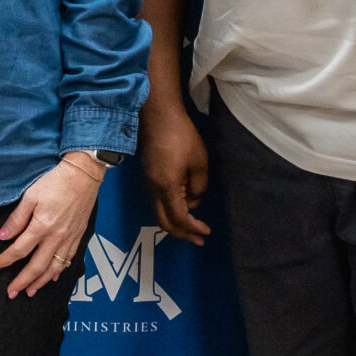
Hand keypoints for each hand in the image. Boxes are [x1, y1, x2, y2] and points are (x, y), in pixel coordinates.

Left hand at [0, 156, 102, 298]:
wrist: (83, 176)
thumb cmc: (55, 183)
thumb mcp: (30, 196)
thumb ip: (16, 219)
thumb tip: (2, 237)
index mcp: (41, 227)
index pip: (19, 250)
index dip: (5, 260)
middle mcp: (56, 237)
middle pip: (37, 266)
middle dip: (22, 282)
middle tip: (11, 293)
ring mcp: (69, 239)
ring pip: (54, 268)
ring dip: (41, 282)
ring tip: (30, 292)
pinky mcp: (78, 236)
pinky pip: (68, 260)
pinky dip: (59, 271)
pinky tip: (53, 277)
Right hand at [141, 92, 212, 244]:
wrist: (157, 115)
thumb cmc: (181, 136)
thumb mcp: (199, 162)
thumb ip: (199, 186)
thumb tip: (194, 199)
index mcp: (166, 188)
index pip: (179, 219)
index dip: (193, 228)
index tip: (207, 232)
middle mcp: (153, 190)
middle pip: (164, 222)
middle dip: (182, 234)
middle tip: (199, 239)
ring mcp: (147, 182)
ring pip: (159, 212)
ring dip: (175, 222)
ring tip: (193, 225)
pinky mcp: (147, 175)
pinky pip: (157, 201)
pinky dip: (170, 210)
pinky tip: (183, 205)